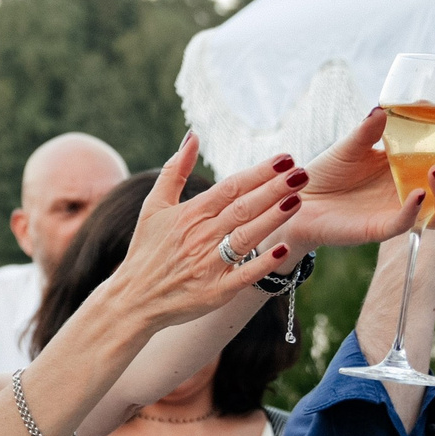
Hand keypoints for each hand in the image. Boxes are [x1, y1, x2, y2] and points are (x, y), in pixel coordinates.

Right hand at [102, 135, 303, 335]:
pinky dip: (262, 263)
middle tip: (302, 173)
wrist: (132, 300)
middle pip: (243, 208)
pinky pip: (243, 275)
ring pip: (246, 237)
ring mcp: (208, 265)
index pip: (231, 187)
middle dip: (274, 189)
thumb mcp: (154, 207)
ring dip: (273, 218)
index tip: (285, 158)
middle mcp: (200, 237)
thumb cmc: (146, 251)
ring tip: (298, 200)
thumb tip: (192, 135)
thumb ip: (174, 170)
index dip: (259, 172)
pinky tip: (284, 249)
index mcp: (190, 215)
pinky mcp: (214, 292)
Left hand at [285, 109, 434, 250]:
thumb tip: (384, 108)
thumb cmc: (329, 172)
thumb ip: (371, 128)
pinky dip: (415, 210)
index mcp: (417, 164)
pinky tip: (416, 193)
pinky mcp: (381, 228)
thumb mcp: (351, 144)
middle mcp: (418, 189)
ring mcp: (403, 211)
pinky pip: (407, 224)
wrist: (297, 198)